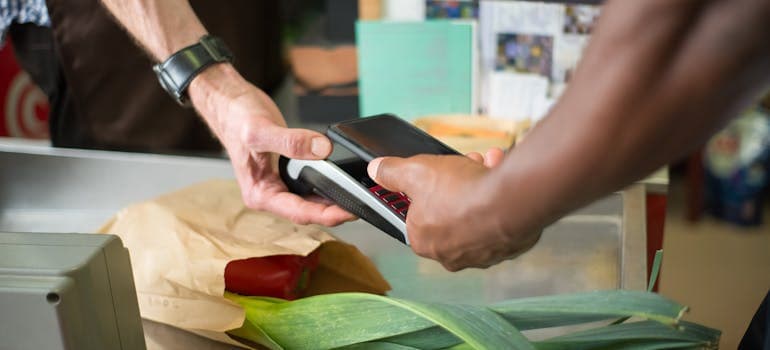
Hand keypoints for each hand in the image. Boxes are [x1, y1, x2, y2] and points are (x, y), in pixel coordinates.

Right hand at [189, 64, 354, 225]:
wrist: (228, 102)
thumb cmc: (236, 117)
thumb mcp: (261, 129)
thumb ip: (290, 142)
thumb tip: (321, 149)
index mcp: (260, 193)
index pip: (299, 213)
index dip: (327, 215)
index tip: (350, 212)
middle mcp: (269, 193)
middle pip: (308, 211)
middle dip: (335, 211)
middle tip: (363, 204)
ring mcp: (278, 184)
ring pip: (310, 200)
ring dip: (332, 199)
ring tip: (358, 196)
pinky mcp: (286, 172)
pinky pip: (310, 183)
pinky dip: (326, 183)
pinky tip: (342, 180)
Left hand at [367, 148, 541, 270]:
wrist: (512, 201)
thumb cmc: (462, 193)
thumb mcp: (416, 172)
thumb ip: (392, 172)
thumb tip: (378, 170)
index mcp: (423, 241)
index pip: (416, 216)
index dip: (424, 190)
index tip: (433, 177)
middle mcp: (451, 254)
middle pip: (448, 210)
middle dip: (456, 183)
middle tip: (463, 165)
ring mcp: (481, 253)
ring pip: (476, 212)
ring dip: (479, 183)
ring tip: (485, 164)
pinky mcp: (507, 247)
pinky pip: (500, 217)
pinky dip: (499, 196)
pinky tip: (501, 176)